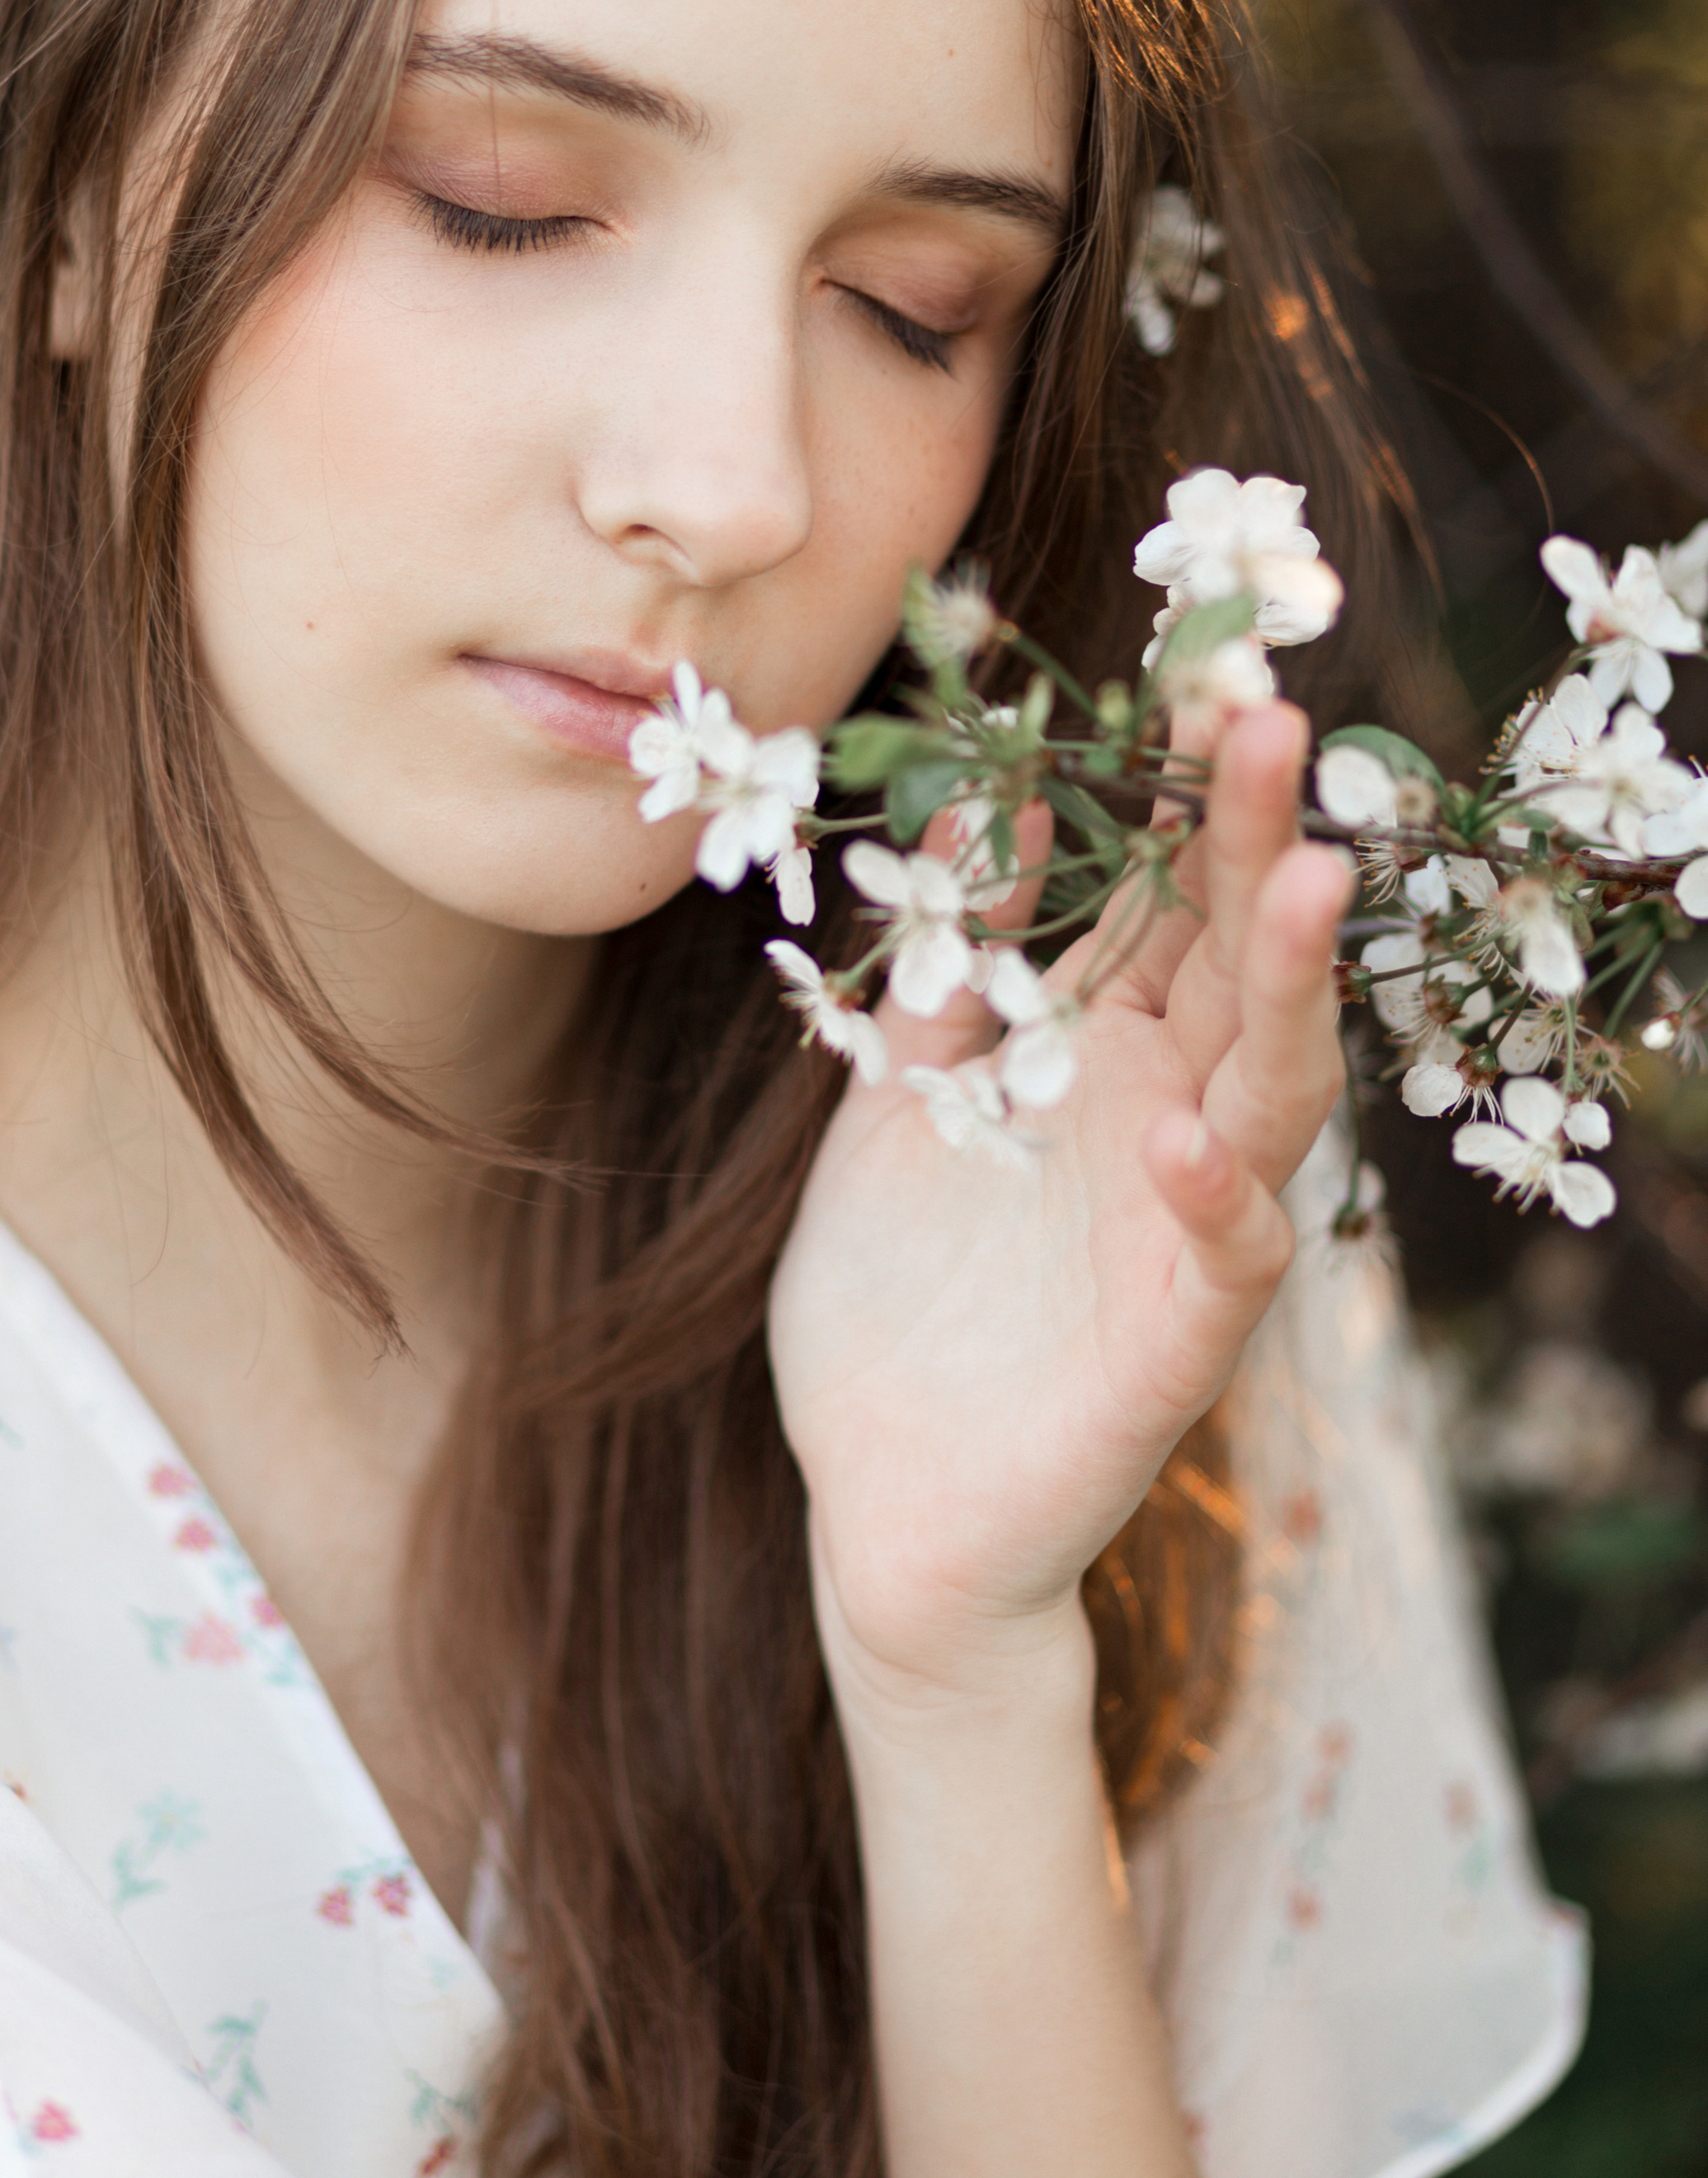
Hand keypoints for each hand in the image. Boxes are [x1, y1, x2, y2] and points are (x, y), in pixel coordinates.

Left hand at [766, 696, 1350, 1714]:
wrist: (875, 1503)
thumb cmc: (898, 1298)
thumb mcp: (894, 1098)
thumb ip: (950, 962)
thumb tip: (1001, 792)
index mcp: (1104, 1056)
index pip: (1165, 901)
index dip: (1183, 794)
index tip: (1196, 673)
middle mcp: (1167, 1124)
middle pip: (1235, 963)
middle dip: (1258, 842)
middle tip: (1271, 717)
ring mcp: (1183, 1235)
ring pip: (1273, 1093)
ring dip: (1290, 990)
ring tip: (1302, 885)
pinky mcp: (1173, 1351)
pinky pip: (1223, 1264)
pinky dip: (1217, 1200)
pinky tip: (1190, 1136)